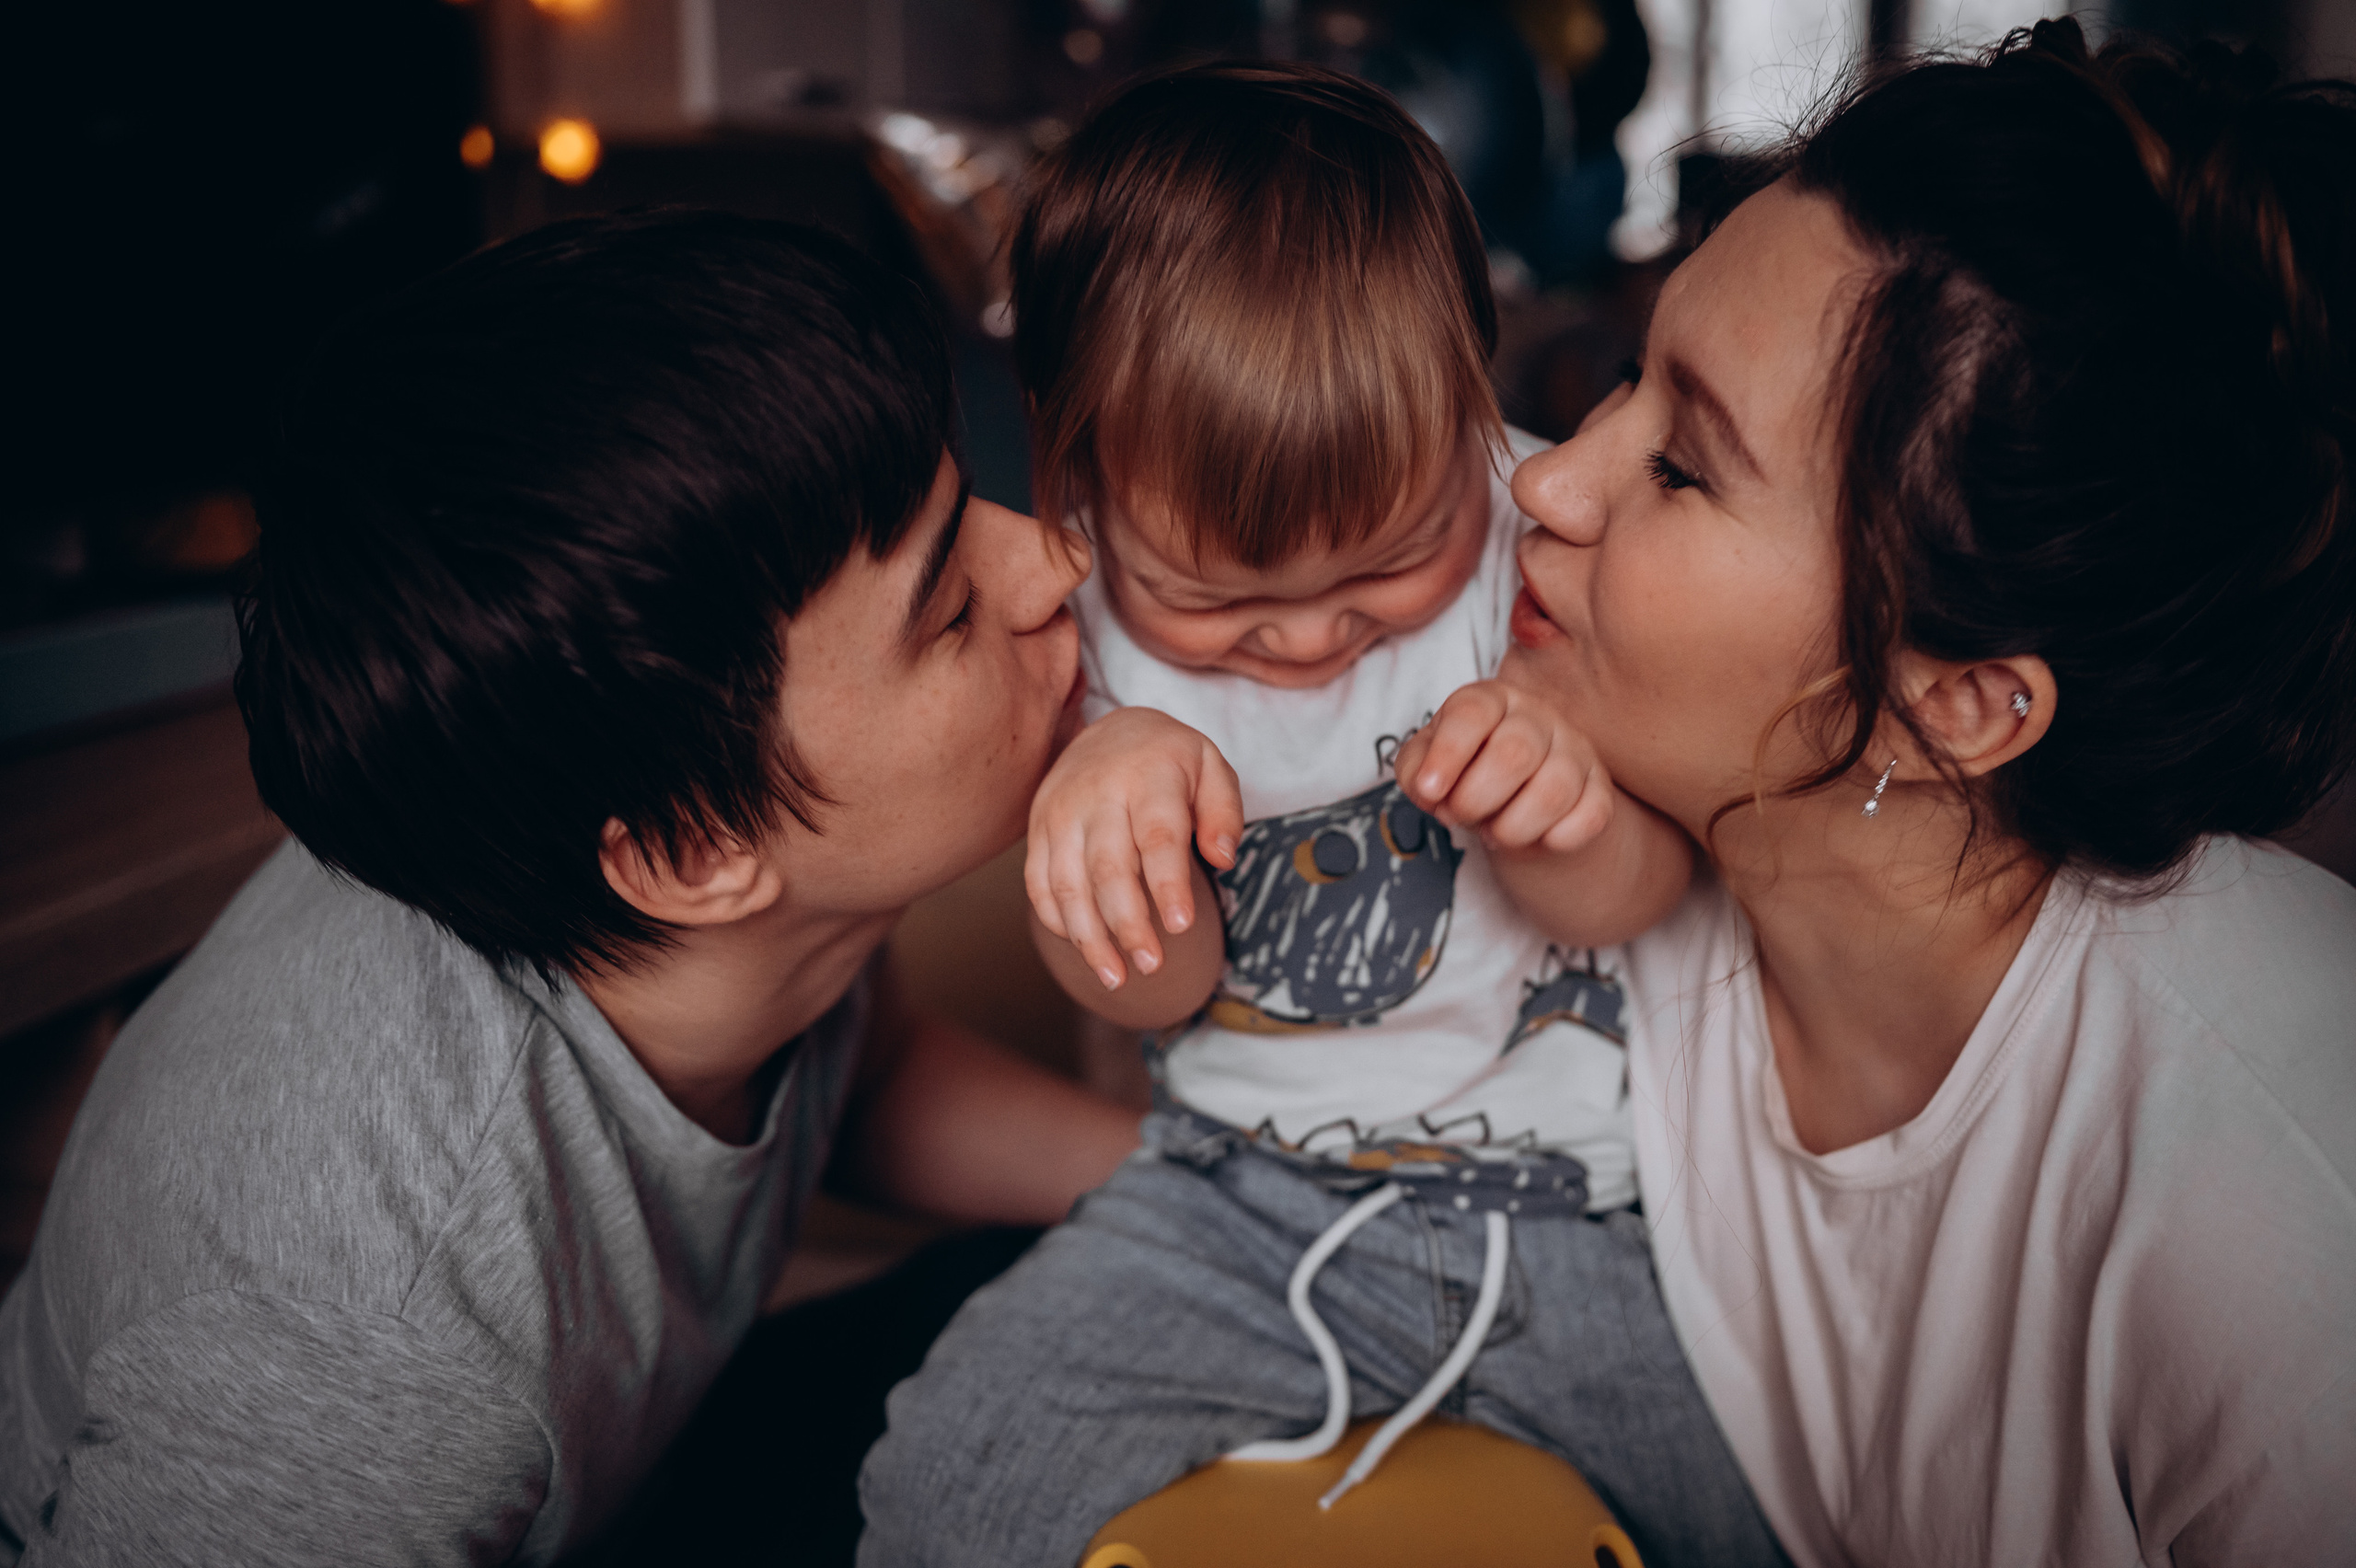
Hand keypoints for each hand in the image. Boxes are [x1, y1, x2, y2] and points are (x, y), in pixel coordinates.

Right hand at [1026, 708, 1243, 990]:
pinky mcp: (1038, 829)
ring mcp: (1060, 812)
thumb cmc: (1170, 760)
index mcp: (1147, 775)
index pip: (1157, 838)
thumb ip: (1224, 811)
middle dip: (1128, 925)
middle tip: (1151, 967)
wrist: (1110, 731)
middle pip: (1108, 869)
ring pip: (1066, 883)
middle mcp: (1096, 794)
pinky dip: (1057, 921)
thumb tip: (1223, 859)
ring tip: (1115, 977)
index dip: (1167, 886)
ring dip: (1088, 937)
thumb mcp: (1211, 766)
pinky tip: (1084, 948)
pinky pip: (1038, 883)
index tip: (1182, 928)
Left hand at [1392, 680, 1616, 853]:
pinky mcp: (1600, 787)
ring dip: (1513, 828)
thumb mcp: (1427, 767)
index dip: (1448, 754)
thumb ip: (1416, 770)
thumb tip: (1428, 788)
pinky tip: (1539, 838)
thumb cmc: (1465, 776)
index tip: (1431, 792)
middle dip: (1476, 799)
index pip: (1472, 712)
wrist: (1517, 806)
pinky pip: (1590, 817)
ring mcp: (1576, 749)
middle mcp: (1538, 715)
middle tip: (1461, 817)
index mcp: (1490, 699)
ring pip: (1554, 791)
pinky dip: (1557, 839)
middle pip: (1515, 753)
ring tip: (1495, 833)